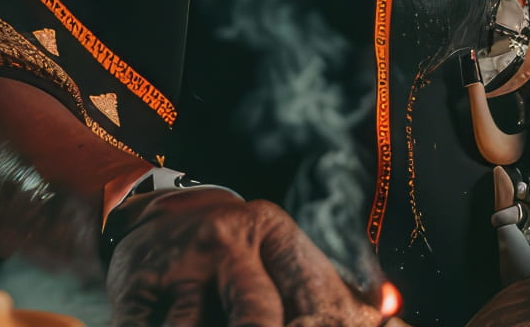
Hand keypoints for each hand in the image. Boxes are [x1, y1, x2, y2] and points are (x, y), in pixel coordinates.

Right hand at [107, 189, 389, 326]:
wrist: (152, 214)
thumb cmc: (237, 253)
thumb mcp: (281, 254)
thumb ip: (334, 289)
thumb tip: (394, 311)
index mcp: (273, 233)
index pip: (307, 288)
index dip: (316, 322)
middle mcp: (228, 242)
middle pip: (255, 315)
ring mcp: (180, 264)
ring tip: (206, 326)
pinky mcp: (135, 284)